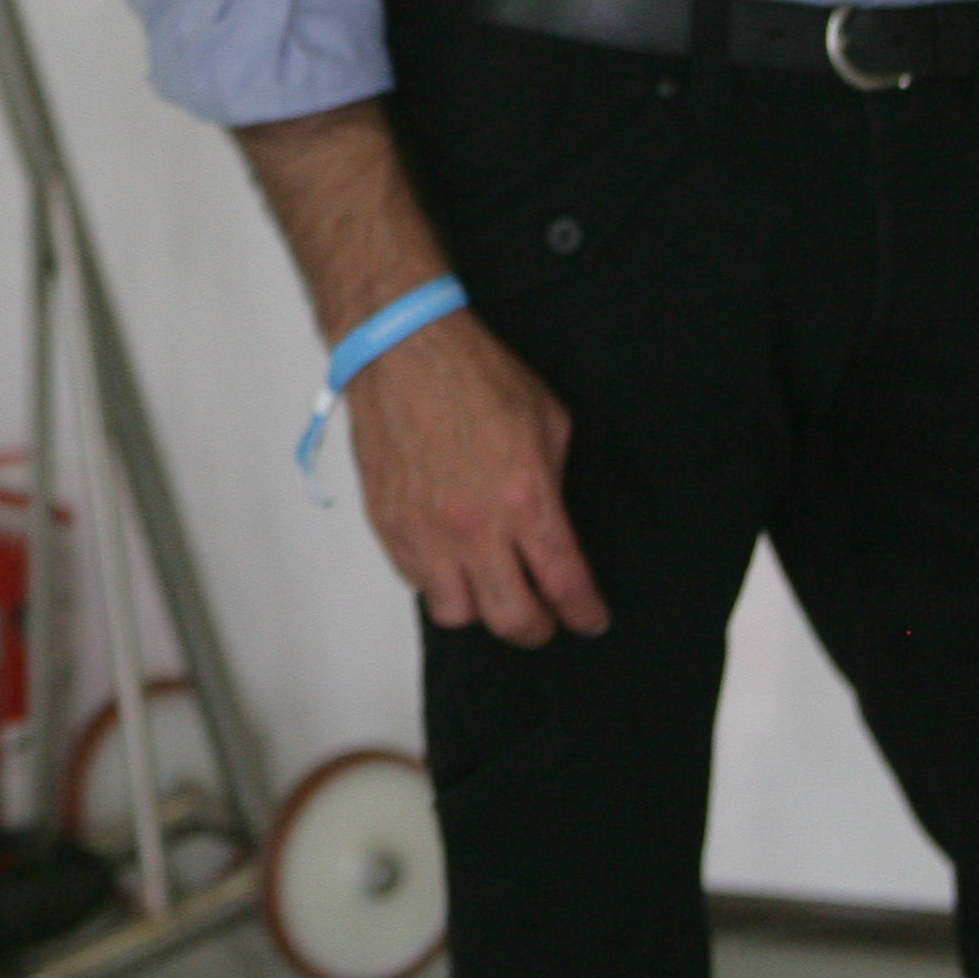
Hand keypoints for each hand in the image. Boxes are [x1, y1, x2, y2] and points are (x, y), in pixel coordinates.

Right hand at [348, 307, 609, 647]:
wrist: (400, 349)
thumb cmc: (473, 372)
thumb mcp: (547, 420)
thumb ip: (555, 482)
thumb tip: (554, 522)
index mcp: (525, 499)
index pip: (565, 584)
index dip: (585, 612)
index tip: (591, 619)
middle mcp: (474, 526)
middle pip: (512, 619)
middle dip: (537, 628)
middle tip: (545, 618)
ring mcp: (425, 530)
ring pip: (456, 613)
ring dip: (481, 607)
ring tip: (490, 586)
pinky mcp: (388, 523)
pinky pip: (415, 581)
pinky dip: (438, 580)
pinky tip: (450, 558)